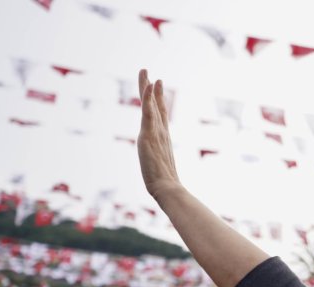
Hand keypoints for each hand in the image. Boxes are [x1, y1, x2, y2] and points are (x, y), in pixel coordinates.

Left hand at [137, 69, 180, 198]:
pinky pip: (149, 112)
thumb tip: (167, 180)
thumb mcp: (162, 172)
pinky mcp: (149, 134)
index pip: (160, 115)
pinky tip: (149, 85)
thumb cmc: (167, 185)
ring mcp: (156, 132)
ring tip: (145, 72)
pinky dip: (149, 98)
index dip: (158, 100)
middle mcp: (161, 132)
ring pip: (151, 105)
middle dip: (152, 89)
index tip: (156, 87)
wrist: (168, 188)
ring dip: (148, 87)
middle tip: (149, 73)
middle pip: (156, 106)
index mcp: (163, 139)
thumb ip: (162, 169)